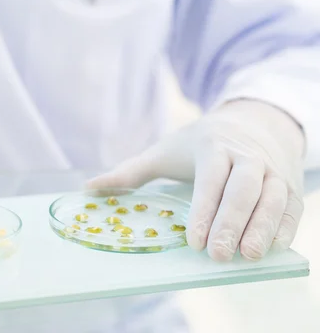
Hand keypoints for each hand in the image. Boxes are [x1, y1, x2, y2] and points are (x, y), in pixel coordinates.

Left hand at [88, 100, 304, 261]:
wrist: (251, 122)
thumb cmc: (198, 144)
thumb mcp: (163, 152)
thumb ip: (129, 172)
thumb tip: (87, 188)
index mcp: (213, 146)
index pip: (211, 178)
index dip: (204, 210)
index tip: (193, 240)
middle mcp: (247, 156)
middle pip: (243, 188)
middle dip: (231, 222)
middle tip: (216, 255)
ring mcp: (272, 169)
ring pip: (272, 197)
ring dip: (262, 228)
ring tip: (247, 256)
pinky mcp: (288, 184)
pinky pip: (292, 205)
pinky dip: (285, 226)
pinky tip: (273, 248)